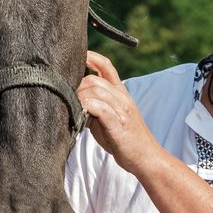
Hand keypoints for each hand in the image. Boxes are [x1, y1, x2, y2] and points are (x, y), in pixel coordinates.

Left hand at [77, 51, 159, 174]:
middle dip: (76, 86)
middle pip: (94, 79)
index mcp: (120, 93)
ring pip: (95, 90)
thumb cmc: (124, 139)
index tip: (75, 55)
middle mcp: (121, 97)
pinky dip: (87, 107)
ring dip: (79, 98)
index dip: (90, 56)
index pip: (106, 65)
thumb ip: (95, 105)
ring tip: (72, 110)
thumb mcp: (109, 117)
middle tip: (67, 101)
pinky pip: (100, 107)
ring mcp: (121, 109)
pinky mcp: (118, 123)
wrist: (146, 157)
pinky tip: (80, 115)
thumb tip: (71, 99)